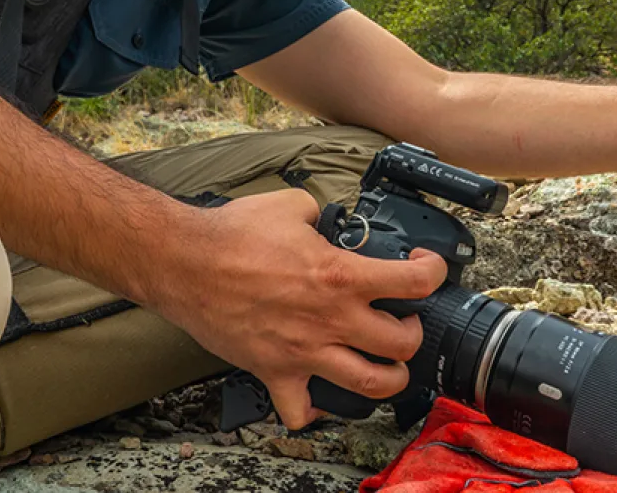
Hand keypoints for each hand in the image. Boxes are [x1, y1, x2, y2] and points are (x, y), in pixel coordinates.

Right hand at [148, 189, 448, 429]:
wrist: (184, 262)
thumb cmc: (231, 234)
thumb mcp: (290, 205)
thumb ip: (321, 212)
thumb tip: (327, 219)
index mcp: (341, 275)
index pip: (415, 283)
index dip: (432, 272)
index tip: (426, 267)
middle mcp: (331, 319)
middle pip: (403, 344)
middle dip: (414, 331)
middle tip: (404, 319)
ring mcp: (305, 351)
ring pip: (371, 385)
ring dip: (388, 376)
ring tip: (384, 362)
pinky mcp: (275, 371)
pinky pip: (301, 411)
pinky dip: (314, 410)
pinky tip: (318, 393)